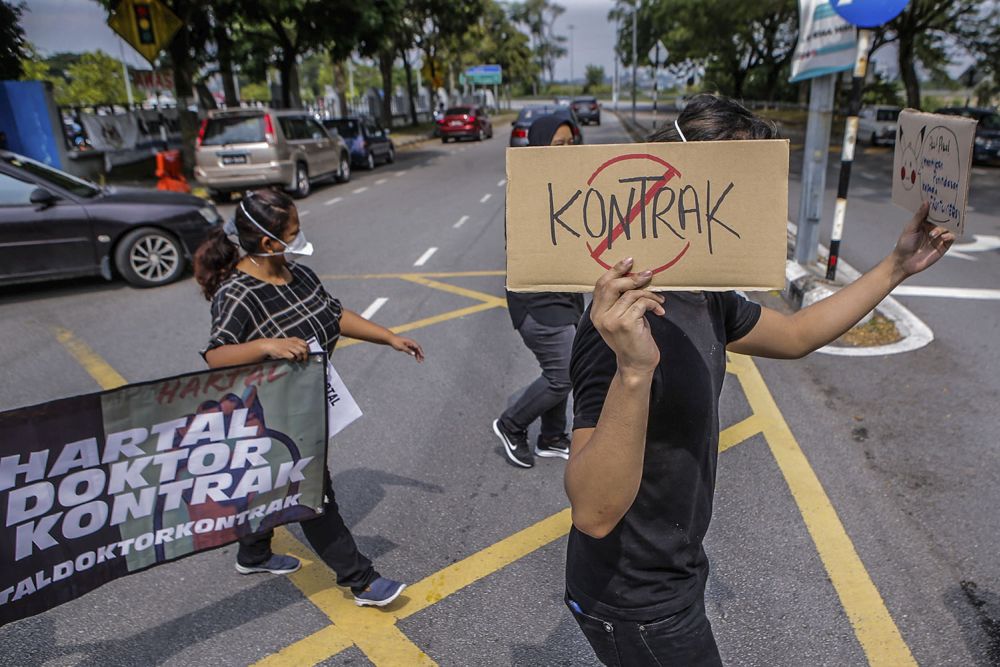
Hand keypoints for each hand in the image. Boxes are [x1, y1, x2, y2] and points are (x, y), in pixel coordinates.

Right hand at [259, 337, 309, 361]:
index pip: (305, 344)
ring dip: (299, 358)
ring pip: (299, 353)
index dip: (307, 350)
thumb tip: (305, 351)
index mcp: (294, 339)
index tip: (307, 354)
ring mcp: (288, 347)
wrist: (269, 345)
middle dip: (305, 356)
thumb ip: (296, 344)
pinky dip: (293, 359)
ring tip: (297, 360)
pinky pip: (292, 357)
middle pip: (304, 349)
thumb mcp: (289, 341)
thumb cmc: (279, 344)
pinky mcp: (284, 352)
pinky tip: (290, 360)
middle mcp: (292, 343)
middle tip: (303, 360)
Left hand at [390, 335, 424, 361]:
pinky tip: (416, 358)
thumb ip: (408, 350)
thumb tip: (414, 354)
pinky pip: (413, 351)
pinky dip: (414, 355)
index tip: (422, 356)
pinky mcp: (408, 347)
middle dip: (420, 355)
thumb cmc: (396, 342)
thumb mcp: (402, 347)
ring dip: (418, 356)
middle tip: (422, 360)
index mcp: (411, 342)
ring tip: (419, 361)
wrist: (392, 340)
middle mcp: (411, 343)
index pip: (417, 347)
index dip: (420, 352)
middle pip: (418, 349)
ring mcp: (410, 345)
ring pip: (416, 351)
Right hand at [591, 258, 664, 374]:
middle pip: (612, 285)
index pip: (601, 284)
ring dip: (649, 294)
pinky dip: (654, 304)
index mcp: (596, 313)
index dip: (615, 270)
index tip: (629, 261)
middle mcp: (600, 316)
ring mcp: (611, 320)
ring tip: (659, 300)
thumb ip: (621, 300)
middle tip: (648, 274)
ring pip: (631, 294)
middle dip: (632, 277)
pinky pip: (641, 303)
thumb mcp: (622, 317)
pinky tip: (660, 310)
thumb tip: (635, 276)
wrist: (636, 364)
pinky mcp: (625, 324)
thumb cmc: (633, 339)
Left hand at [891, 202, 955, 278]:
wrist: (904, 262)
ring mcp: (939, 237)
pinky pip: (951, 238)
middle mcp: (934, 228)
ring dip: (942, 229)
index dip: (938, 206)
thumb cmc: (904, 244)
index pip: (935, 212)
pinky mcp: (943, 246)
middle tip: (948, 210)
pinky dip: (949, 236)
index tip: (942, 198)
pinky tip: (942, 238)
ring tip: (933, 234)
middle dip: (946, 215)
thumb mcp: (911, 228)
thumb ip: (920, 216)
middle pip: (944, 219)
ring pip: (948, 228)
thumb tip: (926, 202)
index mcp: (925, 222)